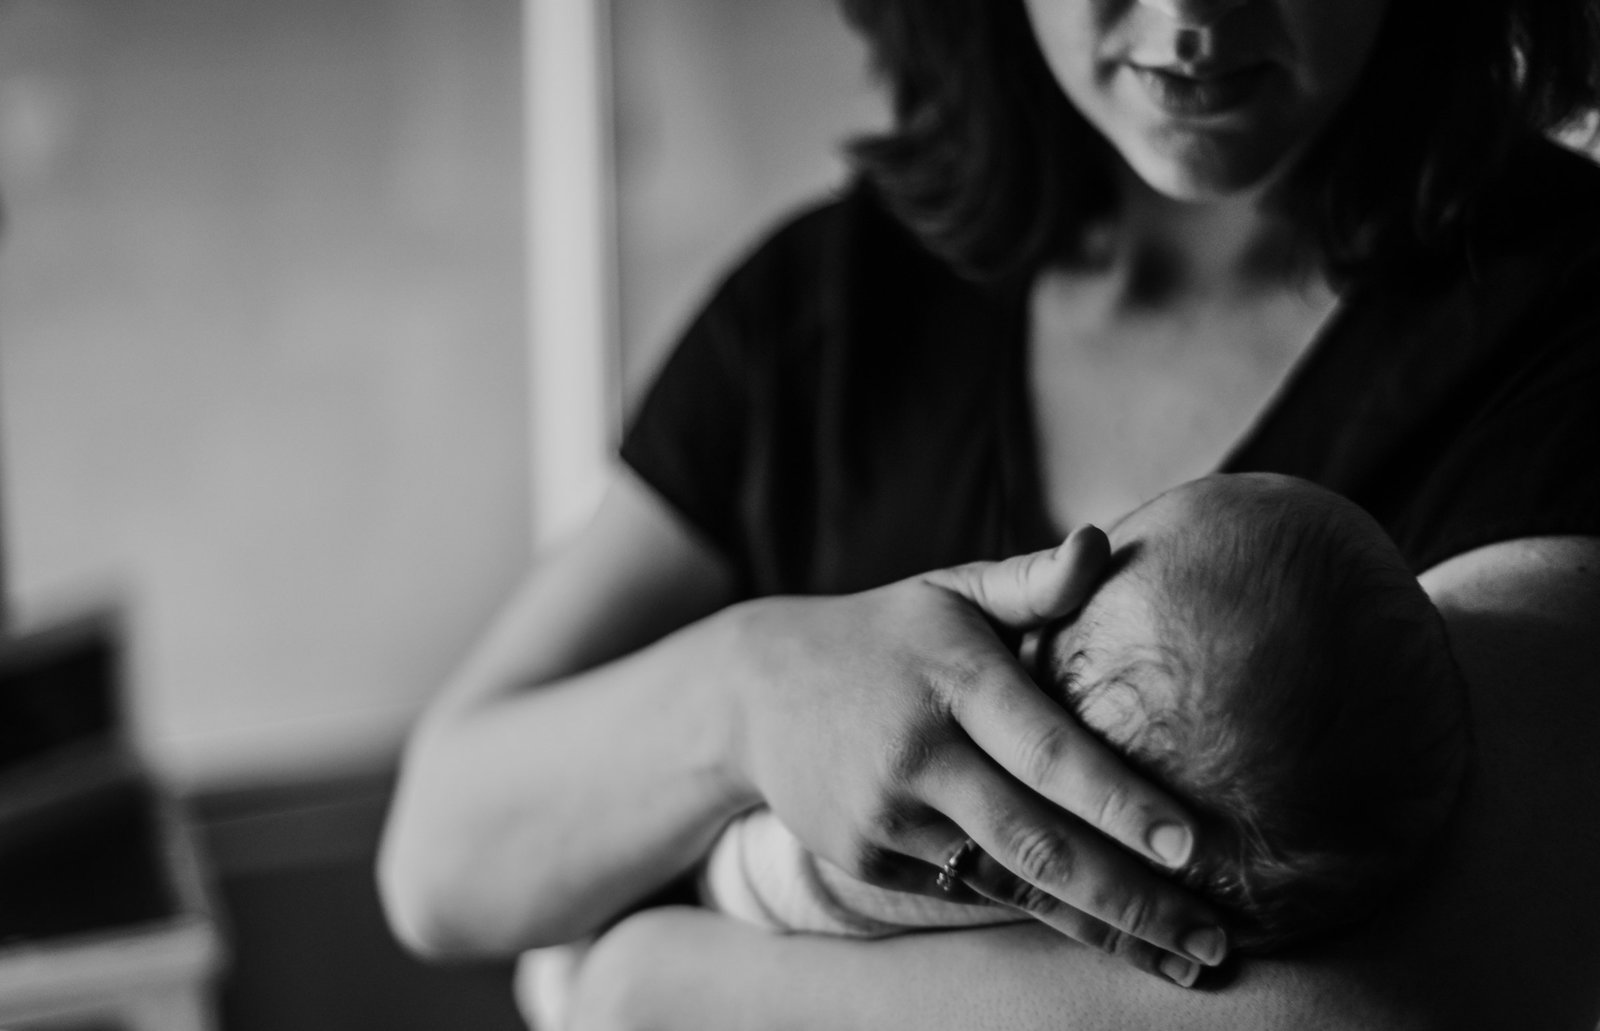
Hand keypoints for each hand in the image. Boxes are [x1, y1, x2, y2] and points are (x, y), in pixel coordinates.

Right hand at [720, 526, 1227, 984]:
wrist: (756, 689)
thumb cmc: (888, 635)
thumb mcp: (952, 592)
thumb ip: (1033, 581)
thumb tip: (1103, 542)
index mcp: (955, 680)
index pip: (1049, 751)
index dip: (1121, 803)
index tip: (1193, 847)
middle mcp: (920, 754)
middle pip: (1038, 843)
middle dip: (1133, 900)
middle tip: (1214, 942)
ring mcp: (887, 815)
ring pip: (1009, 885)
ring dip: (1100, 928)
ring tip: (1183, 966)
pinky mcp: (864, 858)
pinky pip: (964, 890)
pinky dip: (1032, 910)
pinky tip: (1102, 931)